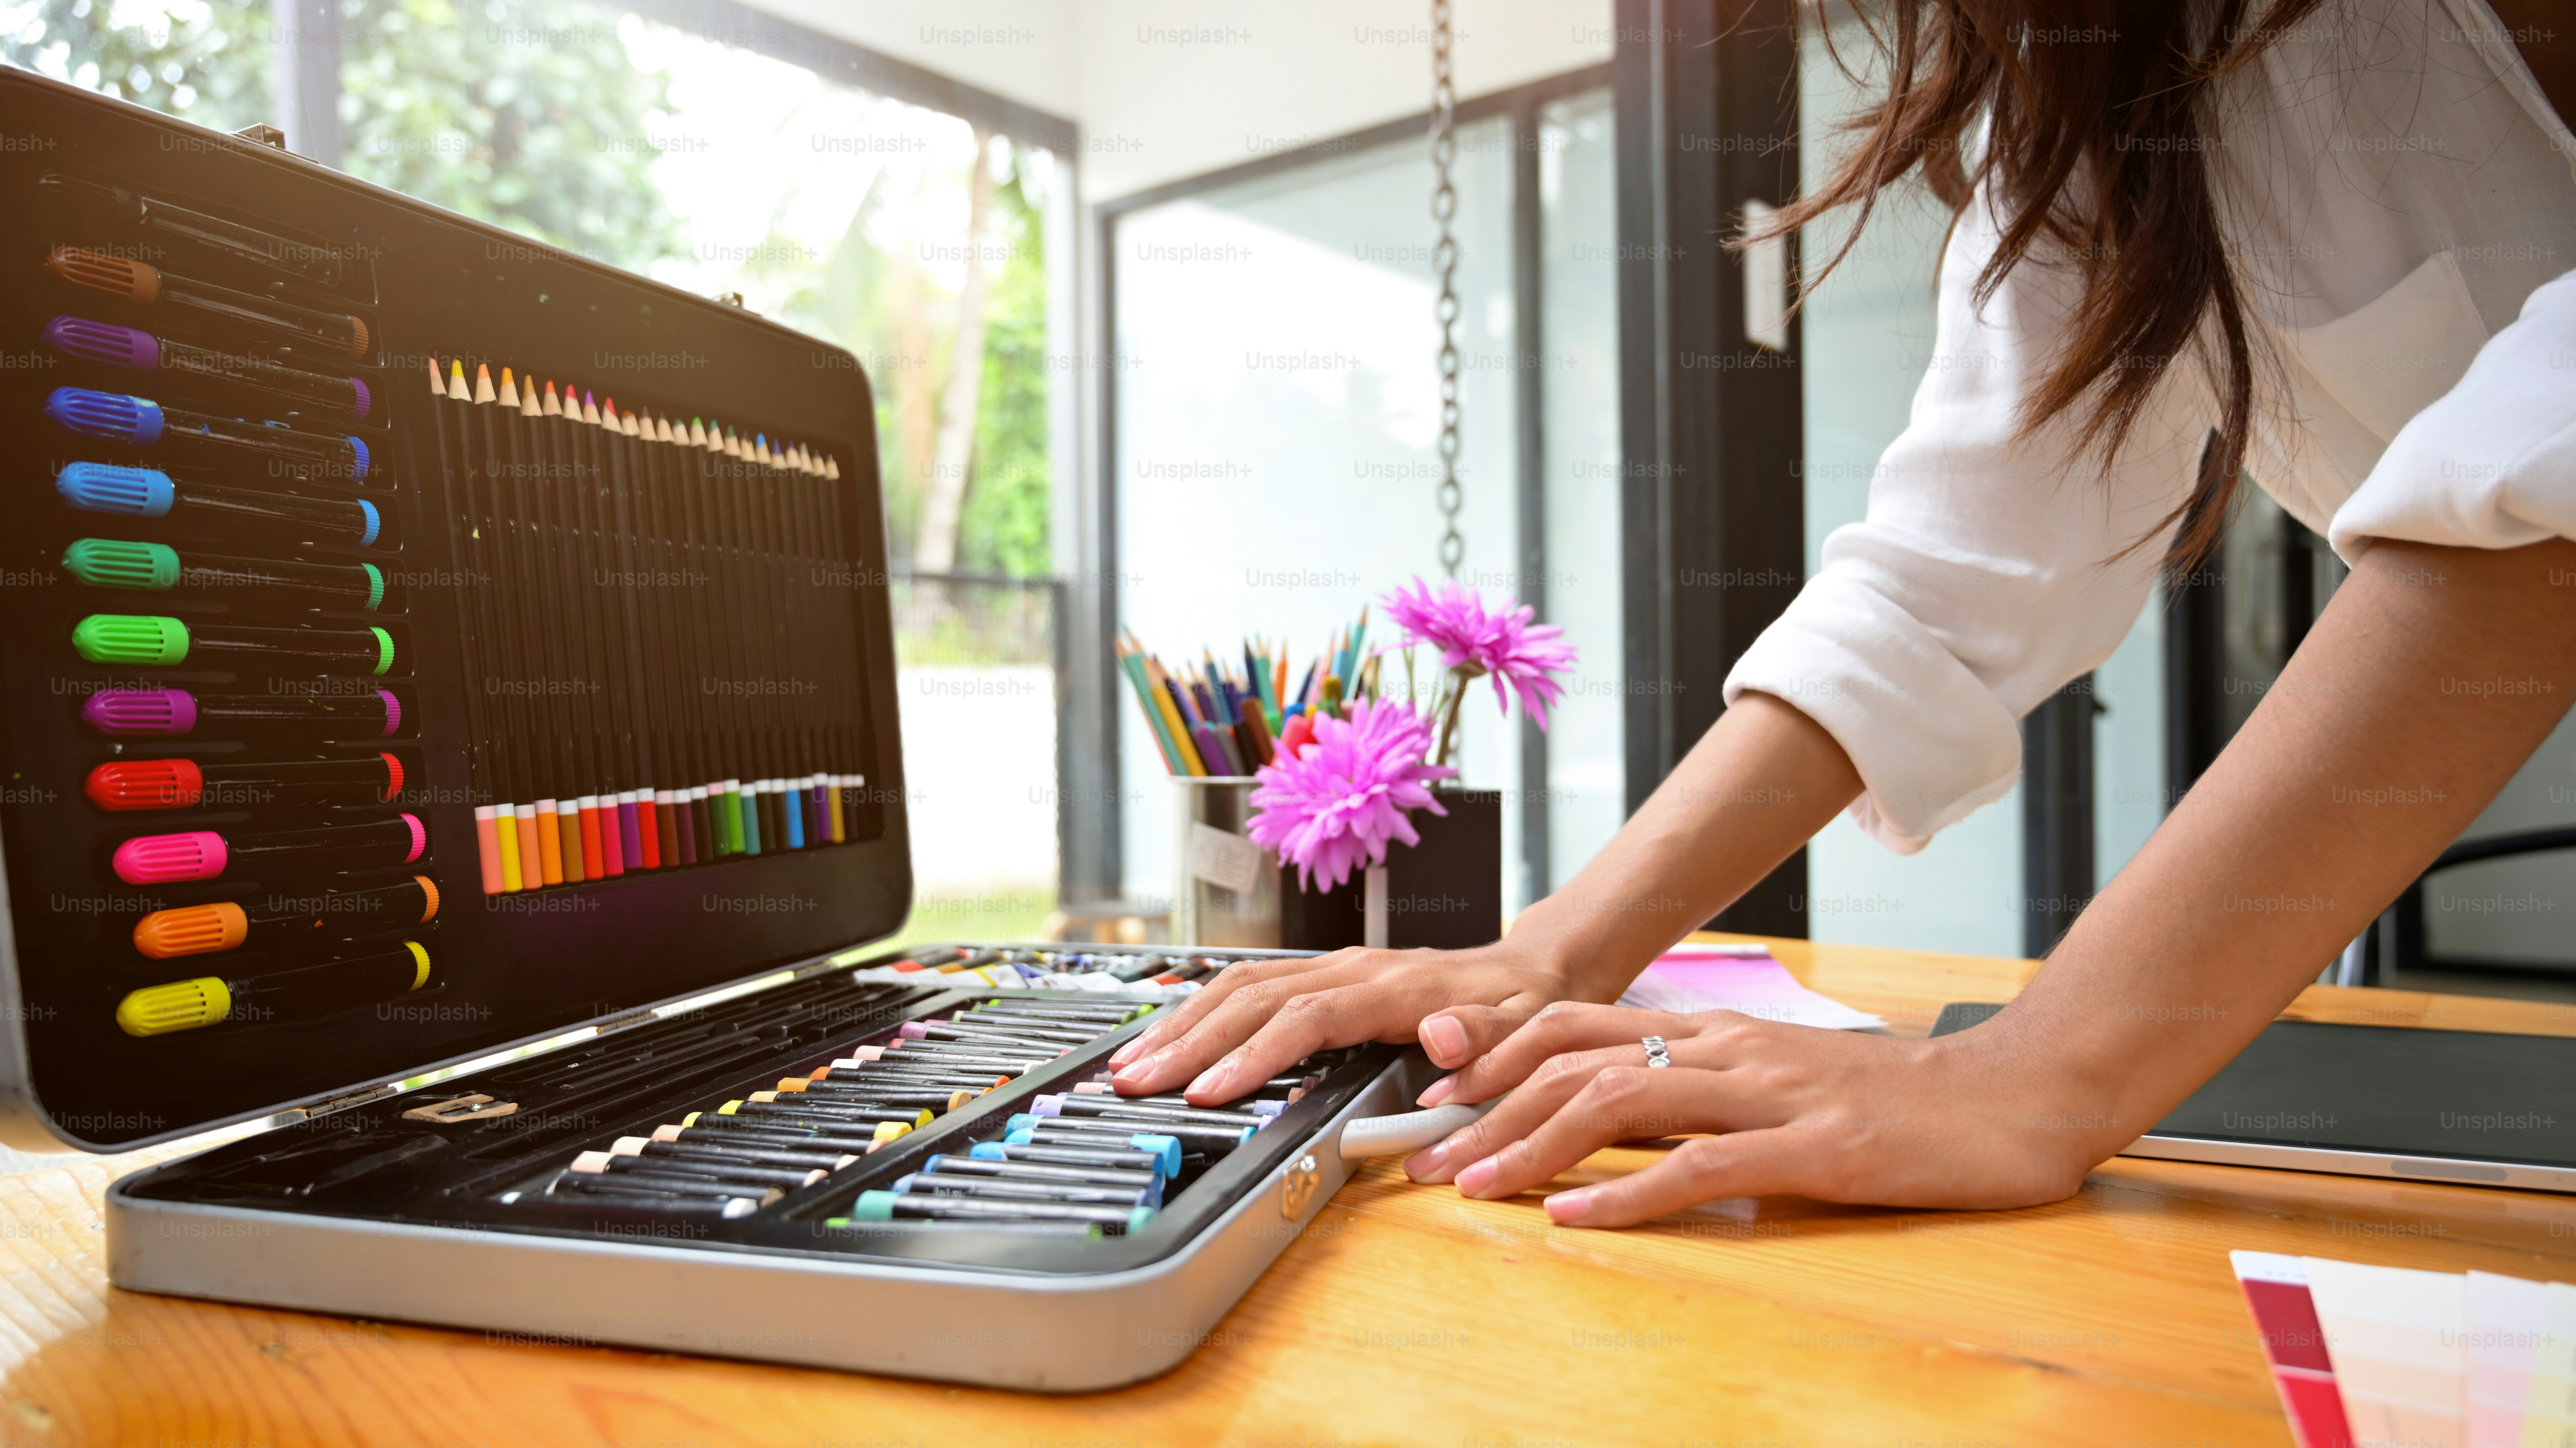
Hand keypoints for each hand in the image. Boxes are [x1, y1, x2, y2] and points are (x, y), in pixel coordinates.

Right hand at [1107, 943, 1591, 1104]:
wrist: (1534, 971)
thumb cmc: (1527, 1008)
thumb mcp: (1528, 1028)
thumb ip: (1489, 1038)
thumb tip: (1444, 1038)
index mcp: (1394, 986)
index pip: (1305, 1018)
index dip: (1253, 1054)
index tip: (1209, 1090)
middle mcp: (1352, 968)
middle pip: (1253, 997)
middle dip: (1189, 1042)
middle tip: (1136, 1083)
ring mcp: (1332, 967)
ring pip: (1240, 986)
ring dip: (1183, 1025)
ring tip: (1132, 1063)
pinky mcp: (1322, 976)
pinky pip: (1250, 986)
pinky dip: (1202, 1010)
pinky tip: (1170, 1036)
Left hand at [1402, 1002, 2116, 1224]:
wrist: (2014, 1094)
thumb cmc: (1901, 1099)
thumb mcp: (1785, 1081)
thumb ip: (1710, 1088)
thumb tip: (1626, 1116)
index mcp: (1719, 1033)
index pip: (1577, 1026)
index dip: (1497, 1055)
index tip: (1439, 1095)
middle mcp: (1729, 1049)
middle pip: (1574, 1062)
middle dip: (1487, 1108)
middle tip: (1424, 1156)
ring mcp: (1770, 1095)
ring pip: (1617, 1103)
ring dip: (1533, 1146)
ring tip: (1475, 1183)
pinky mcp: (1813, 1147)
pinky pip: (1700, 1166)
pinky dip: (1626, 1192)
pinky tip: (1576, 1215)